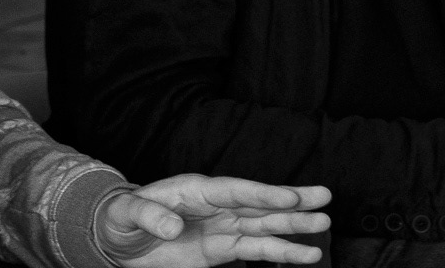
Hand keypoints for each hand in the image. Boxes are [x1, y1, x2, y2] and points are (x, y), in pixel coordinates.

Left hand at [95, 174, 330, 267]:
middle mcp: (218, 205)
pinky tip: (305, 256)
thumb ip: (150, 215)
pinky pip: (256, 251)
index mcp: (198, 189)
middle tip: (325, 199)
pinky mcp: (223, 249)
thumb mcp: (128, 213)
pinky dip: (281, 253)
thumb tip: (172, 228)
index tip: (291, 197)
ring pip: (265, 227)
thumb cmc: (123, 218)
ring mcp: (224, 227)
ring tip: (324, 226)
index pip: (237, 190)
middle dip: (292, 203)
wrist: (120, 238)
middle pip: (260, 203)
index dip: (265, 193)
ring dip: (294, 228)